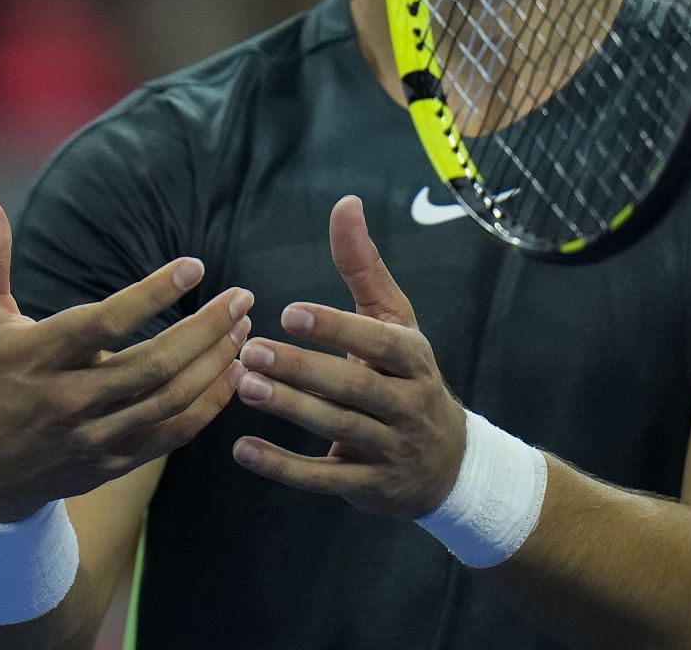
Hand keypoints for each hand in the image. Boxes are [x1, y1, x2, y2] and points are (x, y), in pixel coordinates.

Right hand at [0, 187, 251, 522]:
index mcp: (40, 355)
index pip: (106, 324)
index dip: (153, 295)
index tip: (194, 267)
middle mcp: (69, 399)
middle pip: (153, 365)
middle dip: (206, 329)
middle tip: (242, 298)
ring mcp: (93, 436)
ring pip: (170, 400)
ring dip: (215, 364)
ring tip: (244, 329)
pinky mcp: (113, 462)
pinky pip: (172, 435)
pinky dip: (209, 404)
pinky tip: (232, 373)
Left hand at [230, 195, 465, 517]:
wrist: (448, 464)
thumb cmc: (408, 377)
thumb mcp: (395, 321)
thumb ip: (364, 266)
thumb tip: (345, 203)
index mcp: (414, 358)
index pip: (380, 342)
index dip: (337, 328)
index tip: (290, 313)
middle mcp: (408, 403)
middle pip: (355, 386)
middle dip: (303, 369)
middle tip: (251, 351)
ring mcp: (389, 448)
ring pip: (338, 428)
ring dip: (290, 409)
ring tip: (243, 386)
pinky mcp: (368, 487)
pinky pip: (323, 479)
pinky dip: (282, 467)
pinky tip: (242, 449)